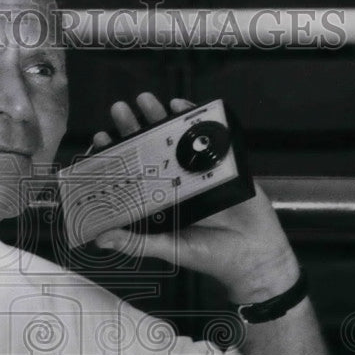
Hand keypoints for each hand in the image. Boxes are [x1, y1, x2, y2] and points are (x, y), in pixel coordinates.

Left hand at [93, 92, 300, 302]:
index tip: (100, 138)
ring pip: (175, 139)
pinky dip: (194, 118)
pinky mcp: (223, 163)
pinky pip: (207, 136)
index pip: (131, 172)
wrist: (254, 255)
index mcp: (159, 201)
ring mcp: (199, 171)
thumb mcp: (169, 248)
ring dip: (159, 116)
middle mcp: (175, 182)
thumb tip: (99, 239)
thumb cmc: (210, 255)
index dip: (117, 156)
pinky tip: (179, 105)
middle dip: (133, 127)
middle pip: (149, 149)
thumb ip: (136, 243)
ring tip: (145, 99)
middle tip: (118, 109)